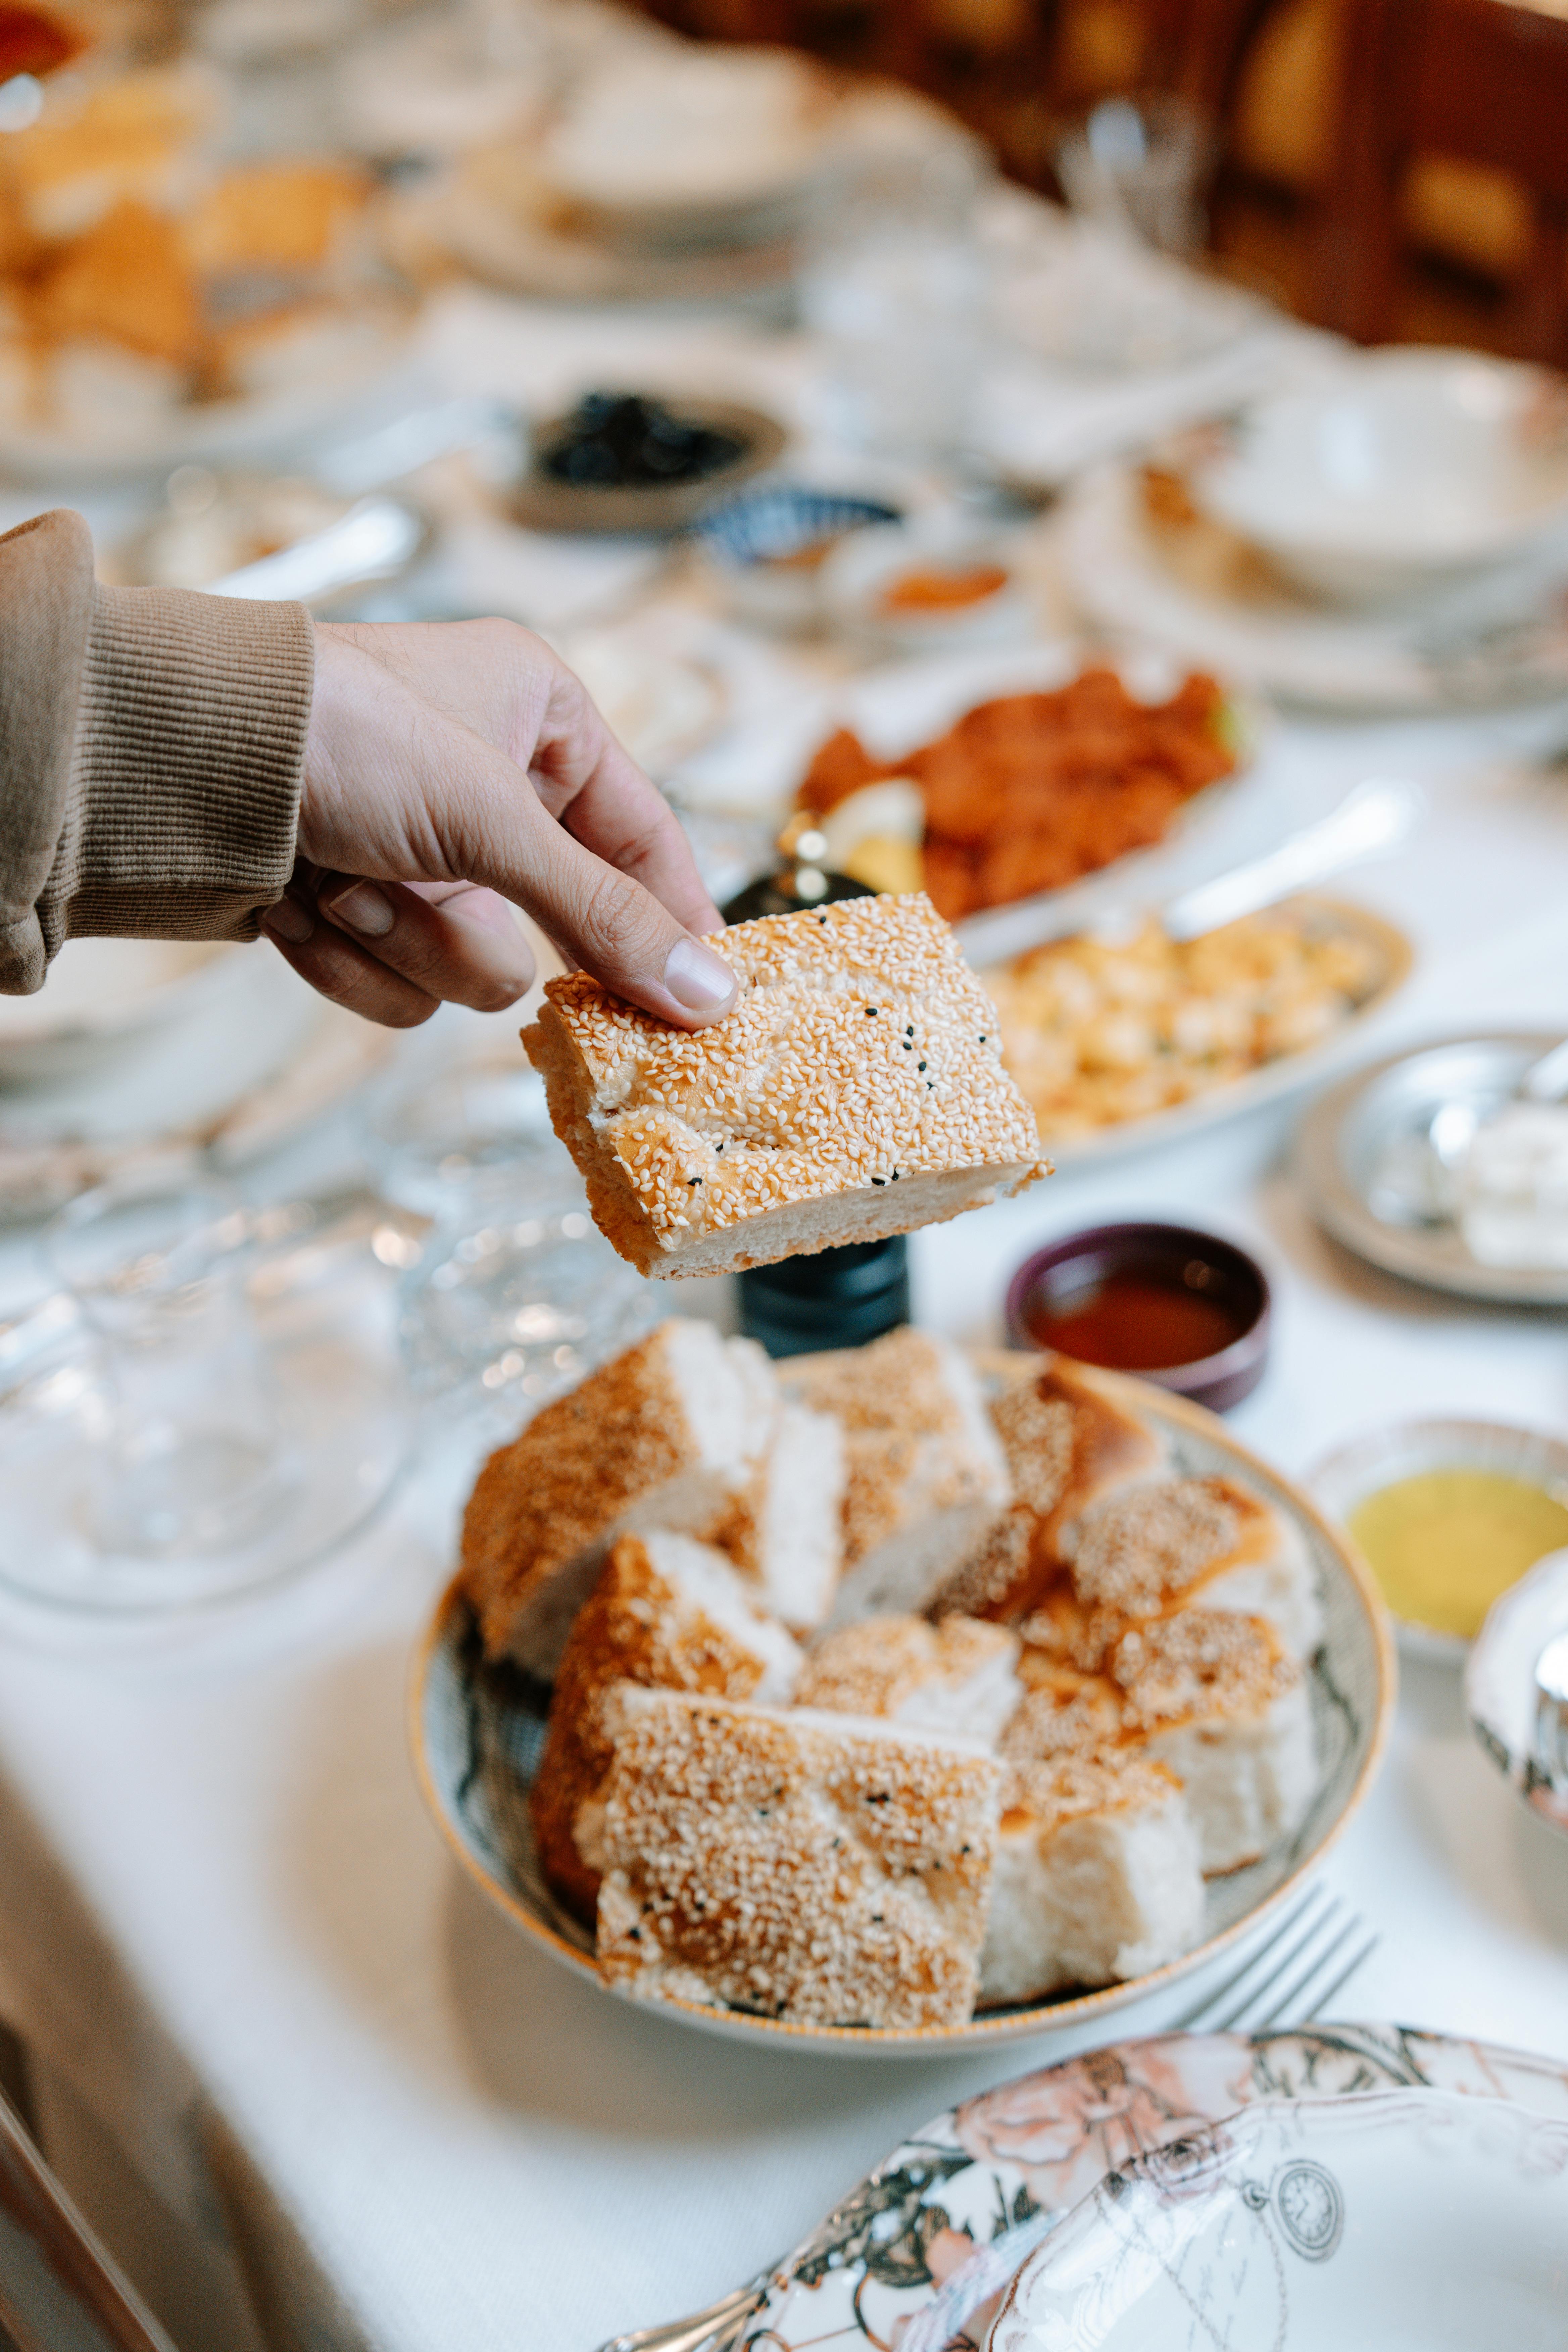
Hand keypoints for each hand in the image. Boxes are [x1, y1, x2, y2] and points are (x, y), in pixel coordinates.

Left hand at [259, 618, 735, 1030]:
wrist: (167, 759)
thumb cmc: (336, 735)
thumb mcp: (489, 816)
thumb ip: (603, 913)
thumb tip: (712, 994)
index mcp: (537, 719)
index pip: (643, 839)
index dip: (672, 920)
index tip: (707, 1002)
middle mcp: (484, 786)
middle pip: (554, 924)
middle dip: (477, 923)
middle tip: (455, 912)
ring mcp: (419, 856)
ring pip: (473, 971)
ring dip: (405, 939)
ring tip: (343, 880)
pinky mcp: (359, 909)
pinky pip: (400, 988)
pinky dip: (350, 958)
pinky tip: (301, 903)